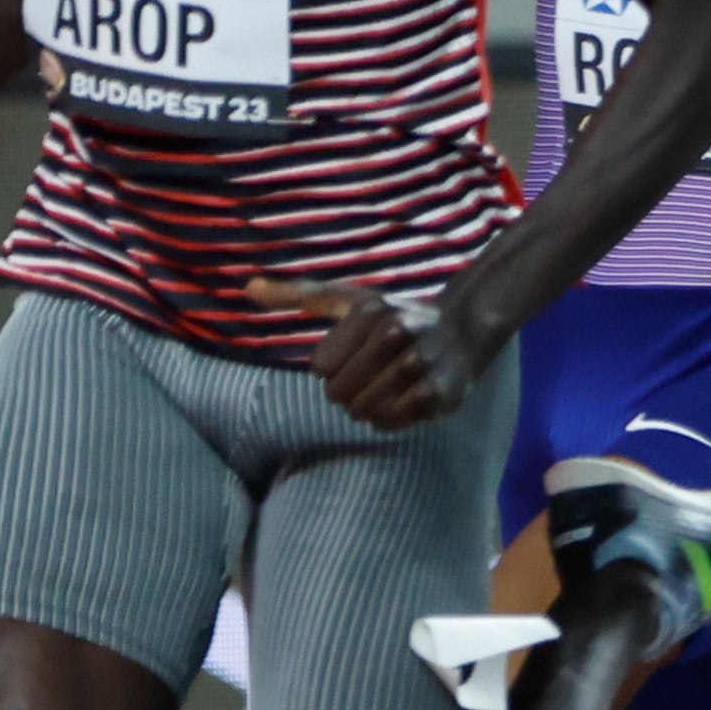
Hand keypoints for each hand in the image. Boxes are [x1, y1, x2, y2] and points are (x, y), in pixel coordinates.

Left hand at [259, 277, 488, 430]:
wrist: (462, 331)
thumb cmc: (392, 317)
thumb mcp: (348, 300)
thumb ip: (297, 294)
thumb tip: (248, 287)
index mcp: (370, 311)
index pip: (321, 367)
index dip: (333, 368)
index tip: (353, 355)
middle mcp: (397, 333)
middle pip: (340, 392)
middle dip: (346, 392)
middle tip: (366, 379)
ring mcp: (420, 364)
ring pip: (364, 409)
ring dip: (365, 408)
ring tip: (379, 391)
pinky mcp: (439, 392)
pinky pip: (391, 421)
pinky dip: (387, 419)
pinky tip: (396, 404)